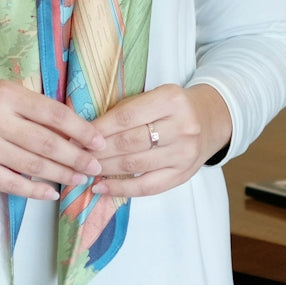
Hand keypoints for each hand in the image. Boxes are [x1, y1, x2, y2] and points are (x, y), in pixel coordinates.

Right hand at [0, 80, 105, 200]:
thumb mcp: (1, 92)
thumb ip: (32, 106)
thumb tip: (72, 128)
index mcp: (7, 95)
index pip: (53, 114)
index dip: (80, 129)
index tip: (99, 141)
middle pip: (47, 143)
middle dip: (77, 157)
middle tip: (96, 166)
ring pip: (33, 165)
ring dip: (61, 175)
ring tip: (80, 179)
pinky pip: (11, 184)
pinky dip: (34, 190)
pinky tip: (51, 193)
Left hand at [90, 83, 231, 198]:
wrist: (210, 120)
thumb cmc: (172, 106)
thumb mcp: (154, 96)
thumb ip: (127, 110)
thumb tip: (87, 130)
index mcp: (171, 99)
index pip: (126, 116)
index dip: (99, 128)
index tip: (78, 136)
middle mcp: (181, 126)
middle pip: (130, 142)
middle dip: (98, 150)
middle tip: (75, 155)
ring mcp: (184, 153)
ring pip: (136, 165)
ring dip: (105, 168)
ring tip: (84, 169)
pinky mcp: (184, 175)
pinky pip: (148, 186)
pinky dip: (122, 188)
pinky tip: (102, 187)